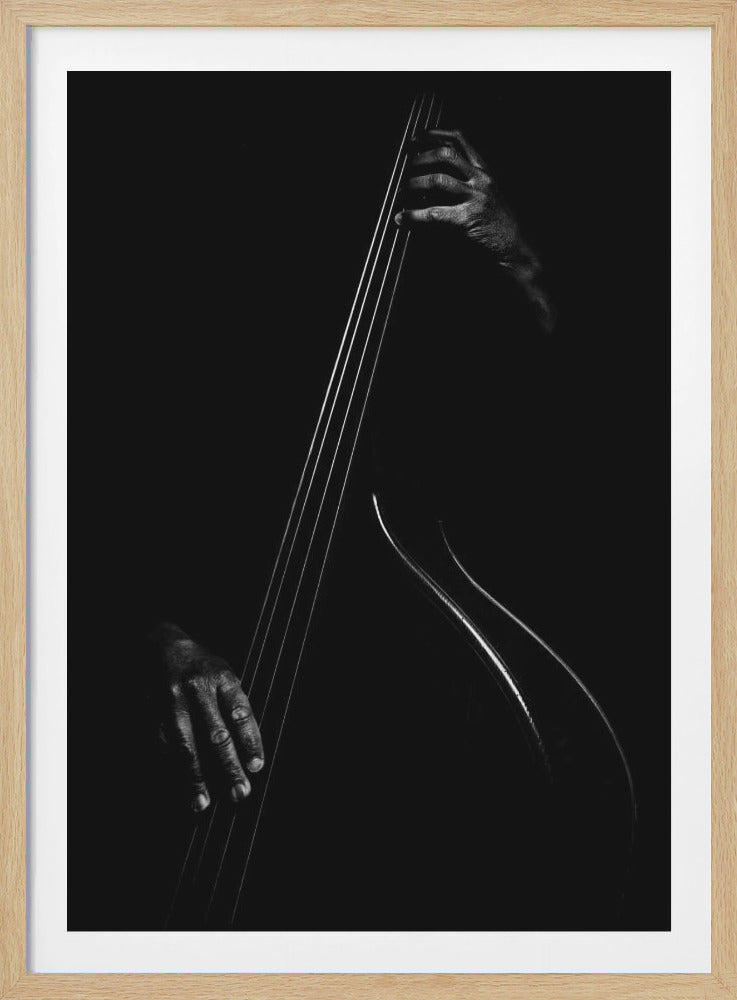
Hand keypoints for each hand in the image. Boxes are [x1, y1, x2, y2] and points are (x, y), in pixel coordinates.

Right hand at [153, 623, 263, 812]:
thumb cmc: (200, 668)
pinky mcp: (152, 712)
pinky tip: (179, 787)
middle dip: (229, 768)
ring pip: (186, 746)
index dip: (250, 742)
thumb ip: (234, 707)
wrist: (159, 646)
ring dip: (196, 778)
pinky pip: (164, 747)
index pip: (241, 714)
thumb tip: (247, 752)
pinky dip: (172, 770)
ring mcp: (173, 702)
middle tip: (238, 793)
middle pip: (216, 735)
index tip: (256, 768)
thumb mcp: (224, 675)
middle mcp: (198, 689)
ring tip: (203, 802)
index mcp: (222, 679)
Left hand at [397, 128, 522, 262]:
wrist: (515, 248)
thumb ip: (464, 183)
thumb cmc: (498, 225)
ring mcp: (475, 198)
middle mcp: (480, 179)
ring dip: (413, 185)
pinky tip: (402, 218)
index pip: (459, 140)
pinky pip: (434, 213)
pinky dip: (414, 216)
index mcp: (484, 171)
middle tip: (404, 169)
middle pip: (445, 155)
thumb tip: (430, 178)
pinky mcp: (467, 219)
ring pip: (437, 180)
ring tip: (401, 193)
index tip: (415, 139)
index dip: (434, 135)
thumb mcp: (486, 195)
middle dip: (419, 159)